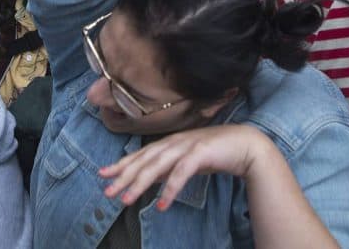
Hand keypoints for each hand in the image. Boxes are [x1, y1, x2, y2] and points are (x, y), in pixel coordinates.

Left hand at [99, 125, 273, 210]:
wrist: (245, 144)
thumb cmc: (215, 152)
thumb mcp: (186, 160)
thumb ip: (167, 167)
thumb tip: (148, 178)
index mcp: (169, 143)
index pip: (140, 155)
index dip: (121, 164)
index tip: (103, 174)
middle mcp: (174, 142)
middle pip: (143, 161)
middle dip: (123, 176)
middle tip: (107, 192)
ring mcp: (186, 146)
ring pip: (157, 166)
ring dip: (140, 184)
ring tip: (125, 200)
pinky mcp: (200, 153)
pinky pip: (181, 173)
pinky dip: (170, 189)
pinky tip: (161, 205)